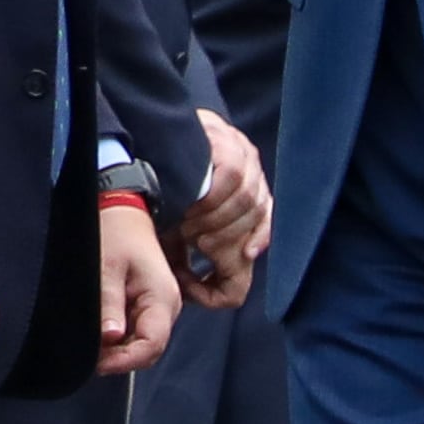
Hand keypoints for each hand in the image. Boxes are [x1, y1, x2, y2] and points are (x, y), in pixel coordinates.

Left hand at [97, 201, 180, 375]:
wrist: (122, 212)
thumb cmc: (115, 233)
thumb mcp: (106, 267)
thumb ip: (109, 303)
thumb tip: (109, 338)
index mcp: (162, 297)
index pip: (152, 346)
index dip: (124, 361)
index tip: (96, 363)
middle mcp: (167, 306)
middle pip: (148, 350)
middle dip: (119, 358)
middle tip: (87, 354)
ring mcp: (160, 307)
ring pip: (142, 344)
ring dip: (117, 349)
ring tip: (89, 341)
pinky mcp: (150, 305)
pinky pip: (138, 332)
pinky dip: (118, 338)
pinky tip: (99, 331)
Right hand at [178, 112, 272, 308]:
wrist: (157, 133)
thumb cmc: (173, 184)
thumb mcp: (190, 222)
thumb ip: (208, 247)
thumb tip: (210, 291)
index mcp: (250, 193)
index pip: (266, 224)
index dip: (256, 246)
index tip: (238, 260)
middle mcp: (253, 173)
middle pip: (254, 218)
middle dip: (222, 239)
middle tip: (191, 241)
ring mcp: (244, 155)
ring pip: (246, 201)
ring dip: (214, 221)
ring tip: (187, 225)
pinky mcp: (230, 140)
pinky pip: (233, 177)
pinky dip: (215, 198)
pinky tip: (194, 203)